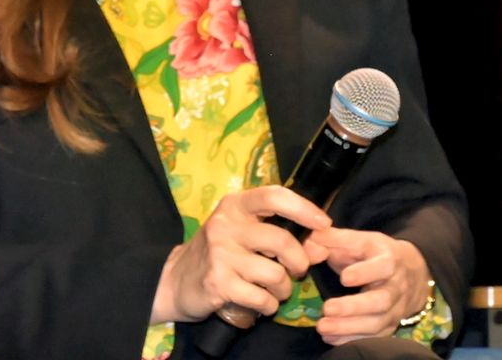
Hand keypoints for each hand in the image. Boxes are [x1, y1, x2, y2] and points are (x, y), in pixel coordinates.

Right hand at [151, 185, 329, 322]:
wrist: (176, 280)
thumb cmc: (219, 253)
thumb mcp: (245, 235)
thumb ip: (282, 236)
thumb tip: (322, 246)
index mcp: (235, 205)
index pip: (274, 196)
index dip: (304, 209)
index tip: (324, 223)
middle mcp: (226, 224)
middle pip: (282, 241)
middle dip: (299, 261)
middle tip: (297, 270)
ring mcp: (220, 254)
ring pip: (276, 274)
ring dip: (283, 289)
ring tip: (274, 290)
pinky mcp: (219, 283)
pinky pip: (263, 298)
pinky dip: (269, 305)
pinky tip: (261, 302)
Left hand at [301, 228, 429, 344]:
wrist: (410, 272)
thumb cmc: (375, 254)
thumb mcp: (359, 240)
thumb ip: (332, 239)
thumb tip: (308, 243)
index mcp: (389, 259)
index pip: (383, 267)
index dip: (365, 273)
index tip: (343, 278)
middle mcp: (396, 287)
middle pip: (381, 301)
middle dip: (353, 307)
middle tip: (327, 309)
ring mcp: (396, 309)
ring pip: (377, 323)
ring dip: (348, 328)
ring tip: (322, 327)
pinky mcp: (390, 326)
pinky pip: (373, 337)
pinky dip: (351, 339)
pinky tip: (330, 338)